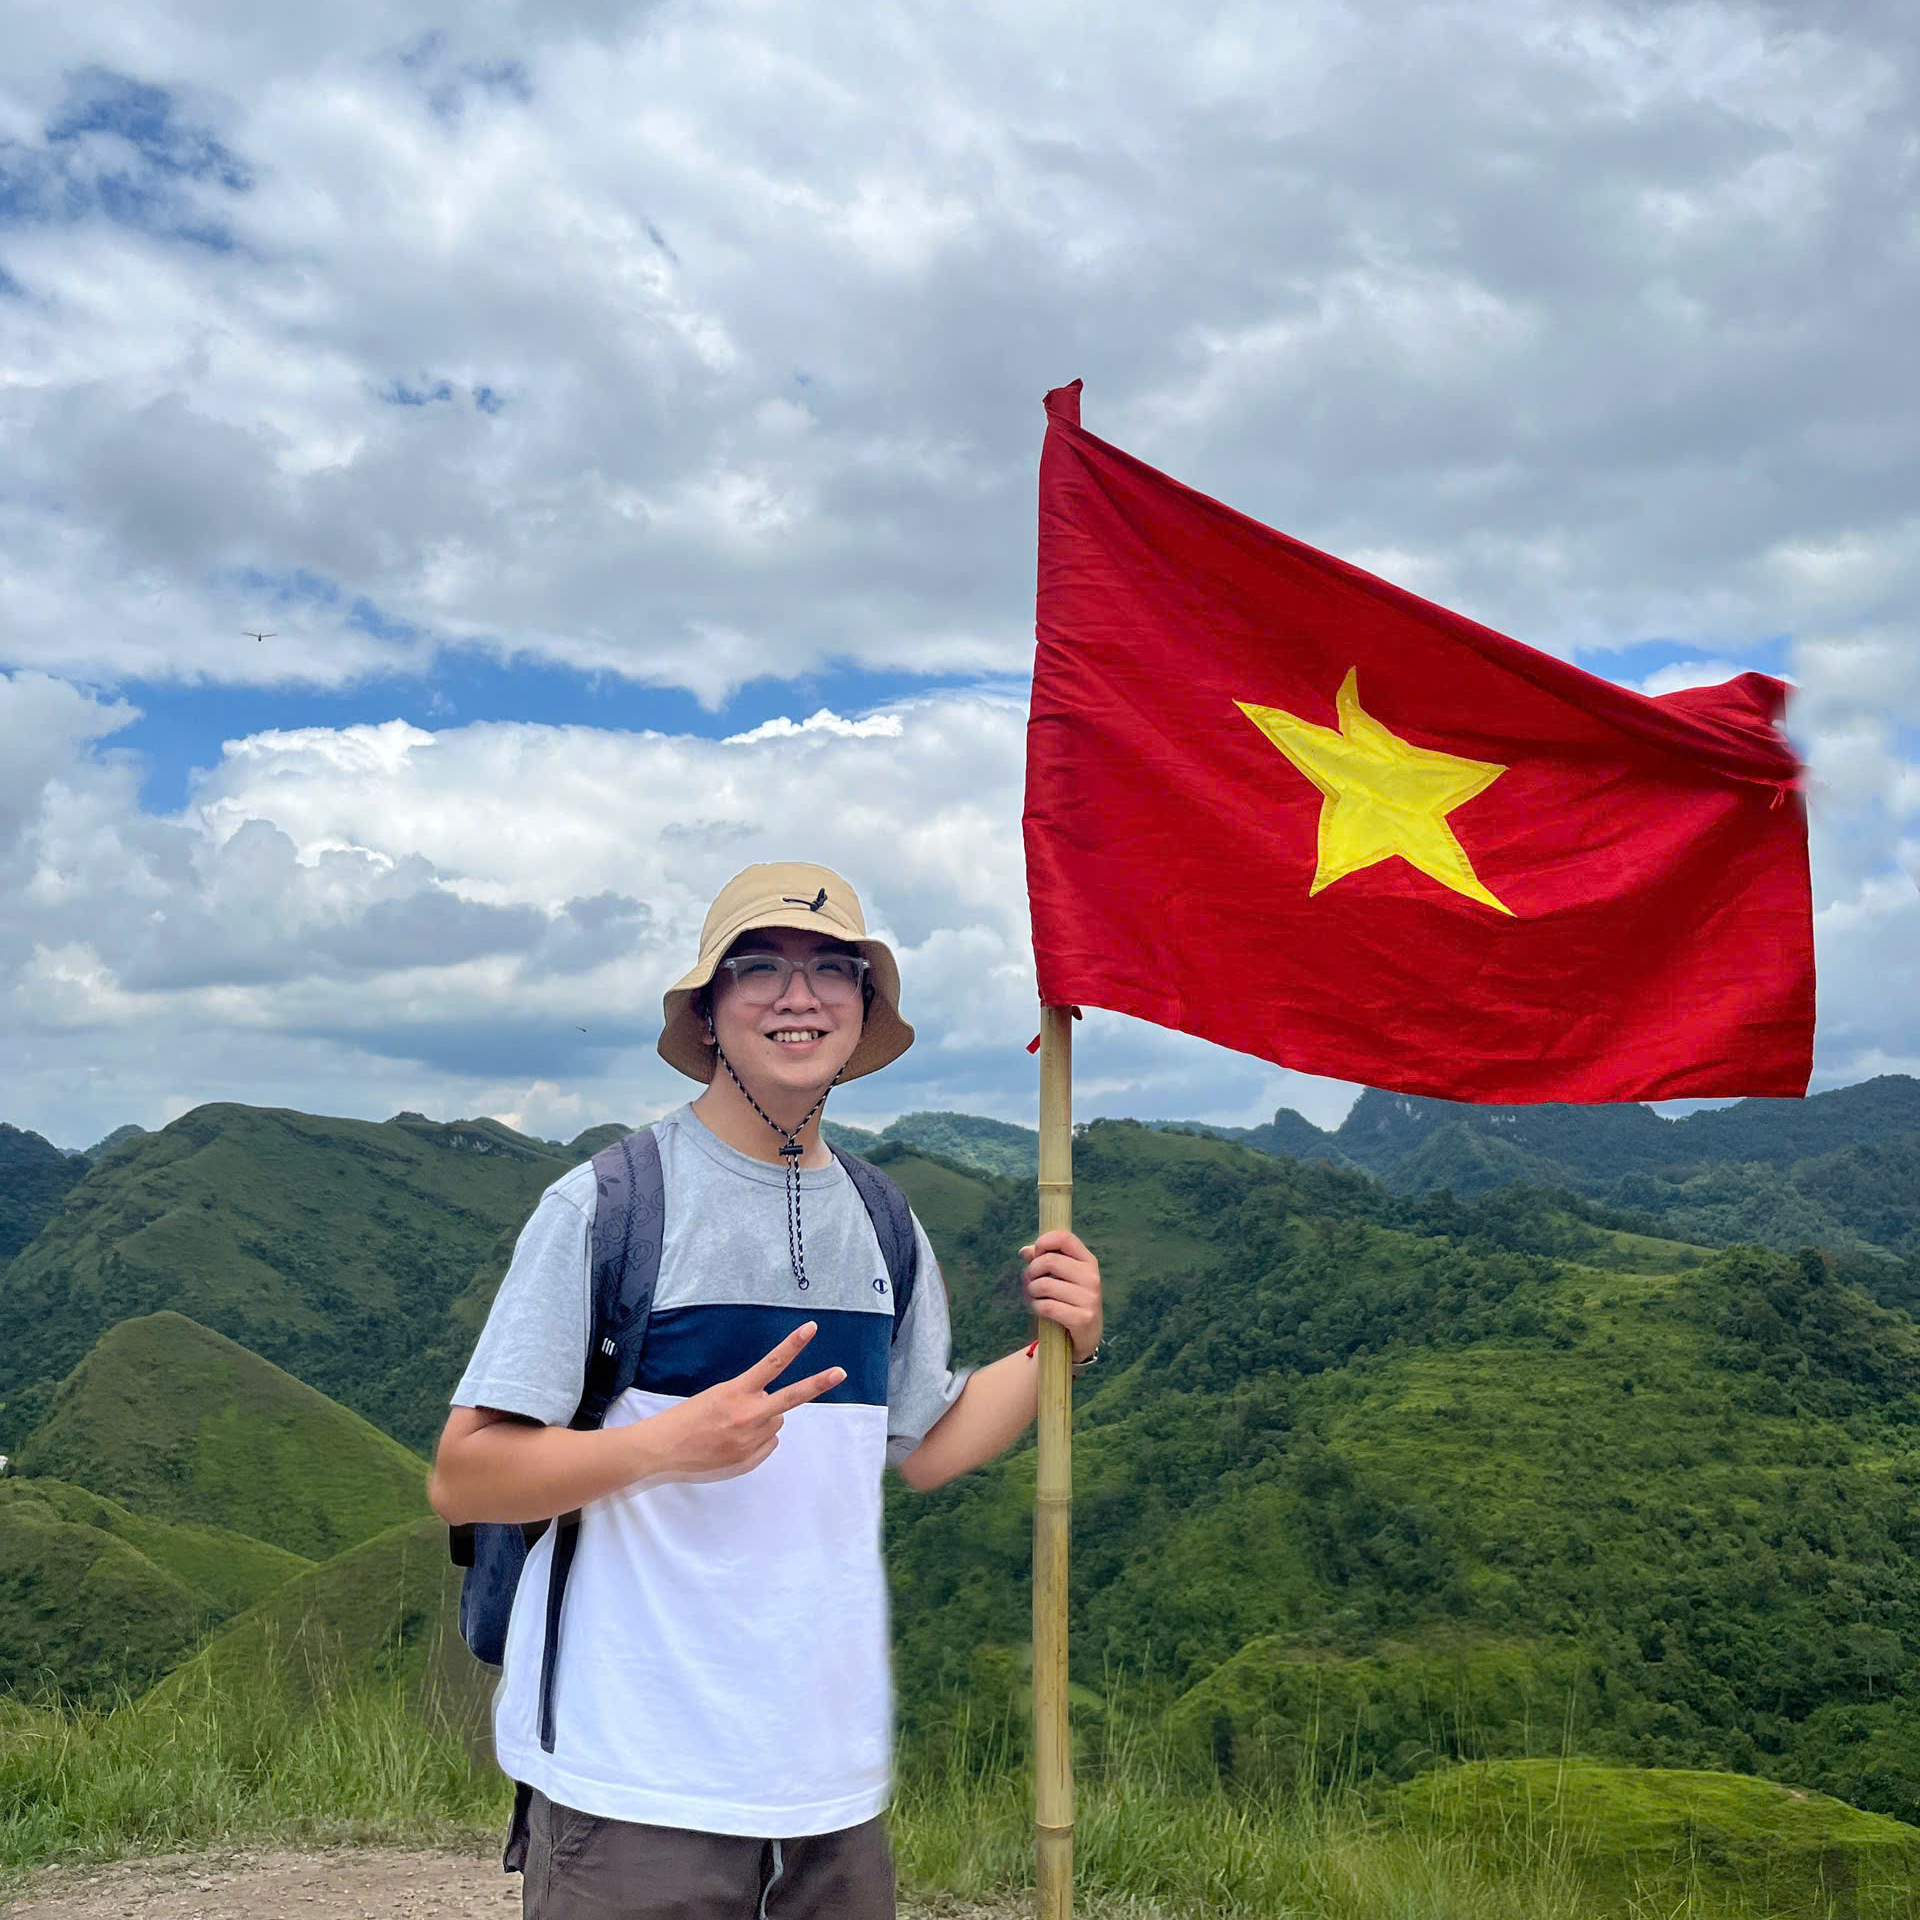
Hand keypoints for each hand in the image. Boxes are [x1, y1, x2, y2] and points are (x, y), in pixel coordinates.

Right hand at [643, 1322, 844, 1475]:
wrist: (664, 1448)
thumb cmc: (688, 1416)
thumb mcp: (718, 1395)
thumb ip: (749, 1398)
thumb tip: (776, 1411)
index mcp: (737, 1392)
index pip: (771, 1363)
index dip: (793, 1345)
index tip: (811, 1328)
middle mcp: (749, 1415)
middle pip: (791, 1396)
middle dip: (818, 1383)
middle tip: (840, 1372)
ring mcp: (751, 1439)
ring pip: (776, 1421)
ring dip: (765, 1419)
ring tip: (734, 1424)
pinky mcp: (749, 1459)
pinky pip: (769, 1442)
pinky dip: (759, 1439)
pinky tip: (734, 1440)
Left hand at [1021, 1230, 1102, 1363]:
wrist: (1083, 1337)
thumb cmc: (1067, 1300)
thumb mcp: (1058, 1277)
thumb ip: (1042, 1261)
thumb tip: (1024, 1251)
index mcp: (1088, 1261)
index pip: (1065, 1238)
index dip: (1044, 1242)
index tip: (1036, 1254)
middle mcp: (1092, 1277)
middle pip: (1049, 1261)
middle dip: (1032, 1271)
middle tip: (1031, 1281)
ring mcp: (1090, 1298)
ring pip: (1044, 1285)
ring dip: (1032, 1291)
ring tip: (1035, 1296)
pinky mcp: (1082, 1318)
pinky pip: (1047, 1306)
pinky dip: (1036, 1307)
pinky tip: (1039, 1309)